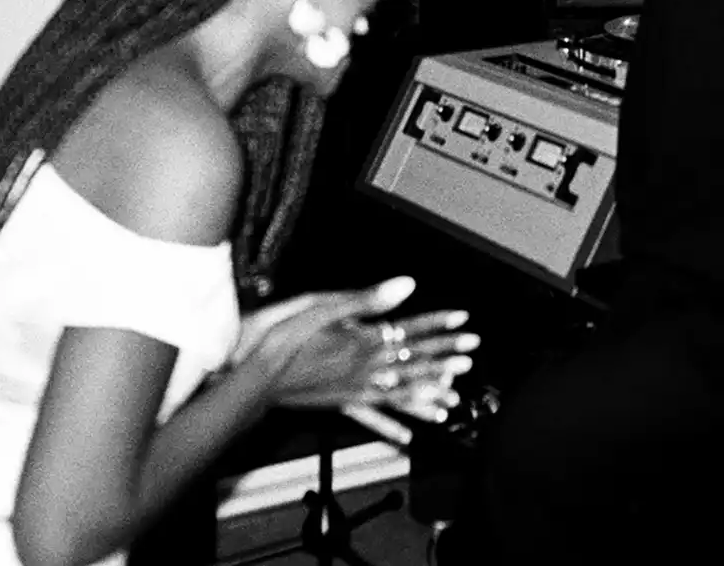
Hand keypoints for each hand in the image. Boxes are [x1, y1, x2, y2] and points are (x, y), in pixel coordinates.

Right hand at [247, 277, 477, 421]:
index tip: (464, 320)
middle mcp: (364, 368)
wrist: (251, 373)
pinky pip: (373, 418)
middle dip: (444, 356)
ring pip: (399, 392)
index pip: (411, 330)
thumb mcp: (322, 305)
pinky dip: (392, 426)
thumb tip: (407, 284)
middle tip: (471, 354)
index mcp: (363, 341)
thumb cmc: (282, 333)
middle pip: (412, 361)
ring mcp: (353, 389)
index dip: (439, 324)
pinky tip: (408, 438)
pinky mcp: (339, 402)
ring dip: (427, 391)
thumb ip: (367, 299)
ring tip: (453, 398)